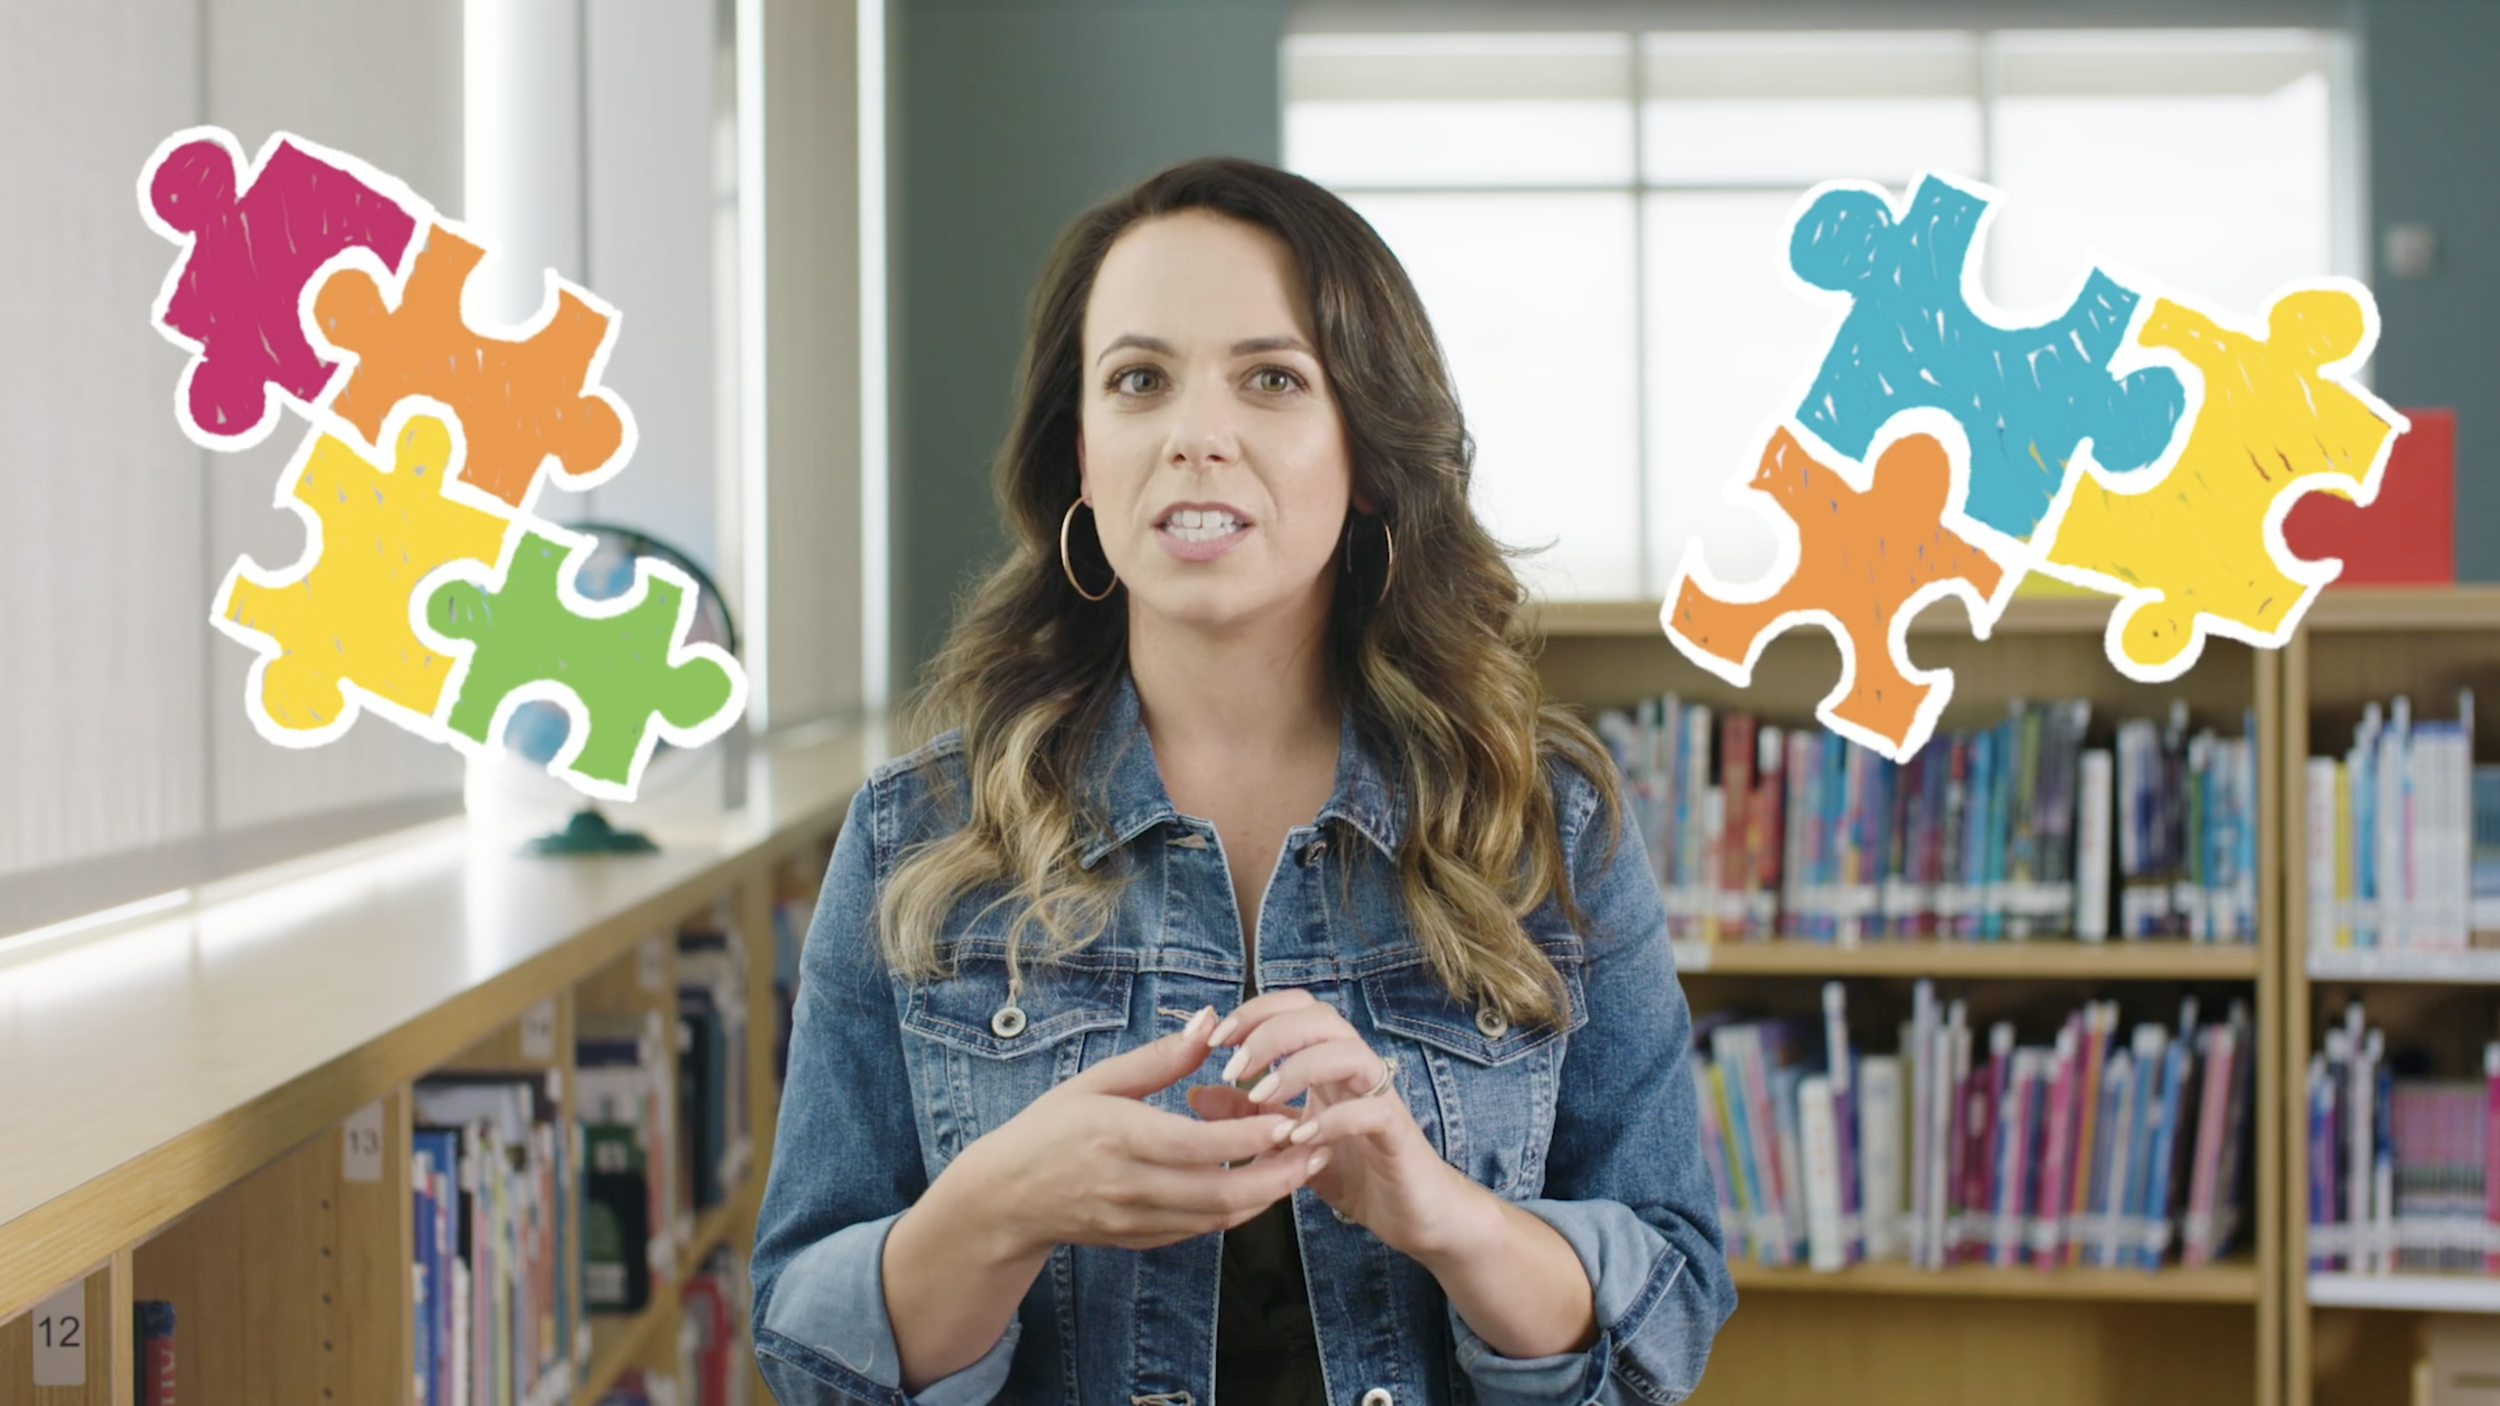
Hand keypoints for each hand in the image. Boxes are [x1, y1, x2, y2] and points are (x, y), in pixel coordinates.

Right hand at [952, 1006, 1332, 1258]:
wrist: (1007, 1198)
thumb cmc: (1050, 1129)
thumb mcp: (1096, 1081)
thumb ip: (1157, 1059)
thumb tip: (1208, 1023)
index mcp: (1121, 1138)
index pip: (1201, 1146)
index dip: (1253, 1138)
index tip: (1290, 1117)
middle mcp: (1132, 1186)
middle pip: (1222, 1193)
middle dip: (1279, 1175)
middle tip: (1318, 1148)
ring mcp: (1137, 1221)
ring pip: (1218, 1218)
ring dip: (1268, 1196)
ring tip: (1303, 1165)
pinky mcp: (1141, 1240)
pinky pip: (1201, 1230)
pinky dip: (1237, 1212)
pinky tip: (1261, 1187)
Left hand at [1208, 990, 1489, 1257]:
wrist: (1416, 1214)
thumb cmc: (1355, 1171)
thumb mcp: (1288, 1142)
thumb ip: (1248, 1117)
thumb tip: (1197, 1094)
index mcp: (1328, 1064)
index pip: (1296, 1008)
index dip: (1255, 1012)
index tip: (1214, 1038)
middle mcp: (1356, 1070)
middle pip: (1320, 1016)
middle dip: (1270, 1031)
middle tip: (1232, 1065)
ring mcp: (1379, 1096)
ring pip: (1347, 1051)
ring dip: (1297, 1067)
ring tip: (1260, 1097)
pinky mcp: (1396, 1132)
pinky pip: (1368, 1110)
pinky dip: (1330, 1120)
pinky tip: (1298, 1139)